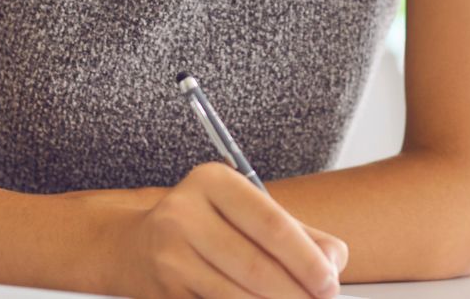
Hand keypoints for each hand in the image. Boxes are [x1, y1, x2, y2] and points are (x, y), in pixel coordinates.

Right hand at [101, 161, 349, 298]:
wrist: (136, 245)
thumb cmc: (208, 226)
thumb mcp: (248, 212)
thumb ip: (298, 232)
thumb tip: (333, 261)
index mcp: (213, 182)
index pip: (271, 224)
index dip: (306, 259)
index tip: (329, 282)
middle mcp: (184, 214)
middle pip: (255, 266)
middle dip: (296, 292)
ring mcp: (169, 255)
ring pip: (236, 295)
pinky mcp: (164, 291)